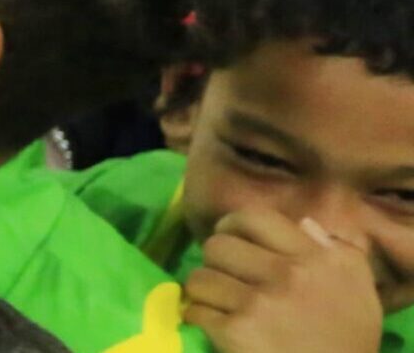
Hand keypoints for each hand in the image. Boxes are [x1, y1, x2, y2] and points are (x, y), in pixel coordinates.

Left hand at [184, 209, 382, 352]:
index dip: (233, 225)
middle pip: (217, 245)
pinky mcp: (237, 332)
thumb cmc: (349, 338)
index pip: (254, 217)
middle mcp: (288, 274)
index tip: (232, 239)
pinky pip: (196, 310)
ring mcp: (259, 303)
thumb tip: (303, 223)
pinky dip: (200, 318)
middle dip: (215, 261)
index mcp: (317, 258)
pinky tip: (217, 326)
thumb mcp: (359, 288)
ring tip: (219, 302)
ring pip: (200, 277)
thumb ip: (336, 251)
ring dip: (205, 292)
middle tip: (226, 276)